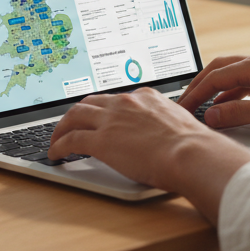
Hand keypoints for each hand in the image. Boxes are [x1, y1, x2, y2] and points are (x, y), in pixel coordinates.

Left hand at [48, 88, 249, 220]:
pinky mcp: (102, 140)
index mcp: (145, 97)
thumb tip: (163, 136)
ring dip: (62, 128)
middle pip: (90, 102)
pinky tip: (56, 153)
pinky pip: (72, 139)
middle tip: (70, 124)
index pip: (115, 99)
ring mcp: (112, 120)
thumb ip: (164, 124)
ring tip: (56, 139)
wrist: (192, 153)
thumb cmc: (193, 147)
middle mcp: (126, 103)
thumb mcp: (179, 125)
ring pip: (75, 116)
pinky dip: (59, 145)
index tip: (99, 116)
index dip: (103, 108)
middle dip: (76, 113)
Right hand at [176, 52, 249, 130]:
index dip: (195, 94)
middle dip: (200, 85)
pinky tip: (231, 105)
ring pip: (235, 73)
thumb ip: (238, 114)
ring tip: (203, 106)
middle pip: (220, 69)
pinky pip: (249, 80)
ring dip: (217, 89)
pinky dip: (234, 91)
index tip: (182, 108)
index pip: (215, 77)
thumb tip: (210, 116)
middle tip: (185, 102)